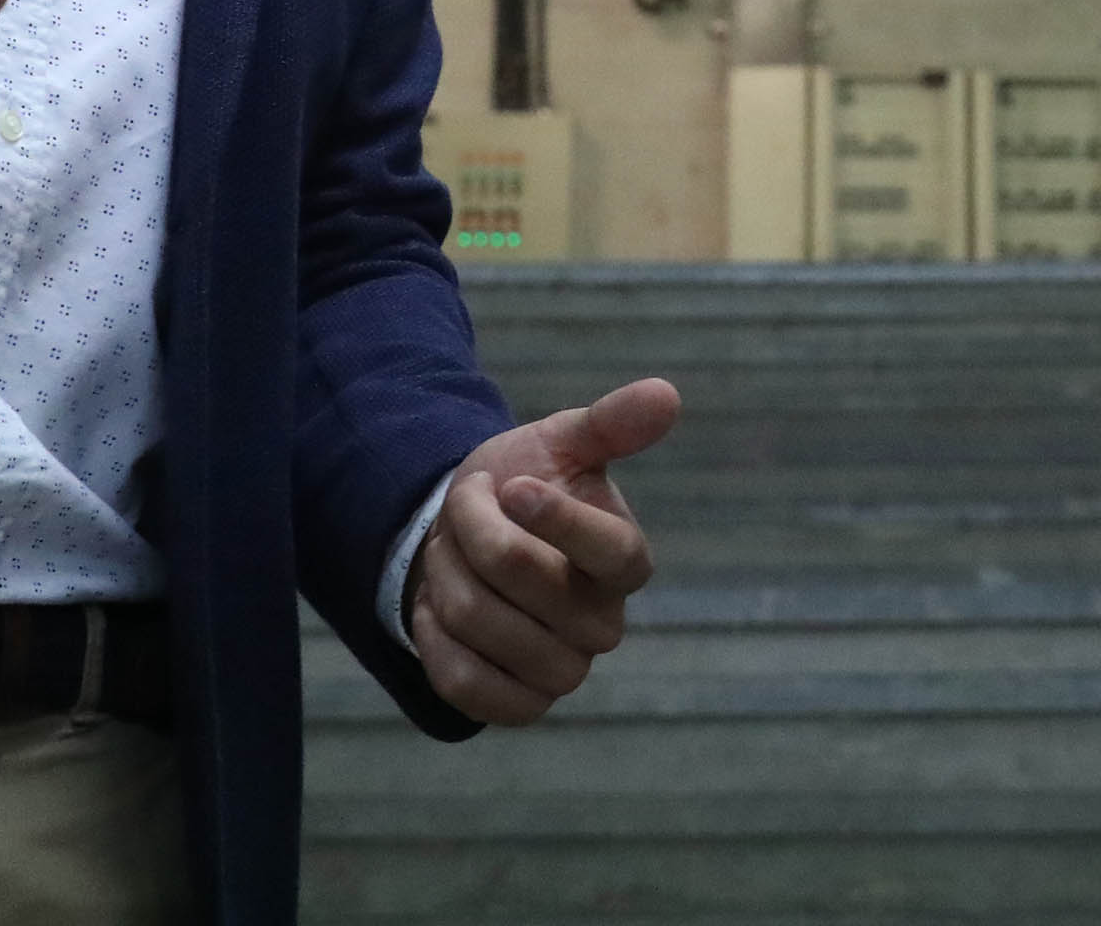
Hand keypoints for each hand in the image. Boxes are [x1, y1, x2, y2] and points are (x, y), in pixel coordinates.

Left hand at [407, 378, 681, 726]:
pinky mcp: (520, 707)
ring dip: (444, 575)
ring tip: (449, 551)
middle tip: (464, 505)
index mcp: (626, 561)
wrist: (468, 541)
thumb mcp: (563, 442)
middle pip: (520, 577)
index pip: (612, 552)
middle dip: (471, 529)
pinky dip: (434, 637)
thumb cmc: (522, 484)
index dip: (559, 520)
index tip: (513, 485)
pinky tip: (437, 608)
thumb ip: (612, 422)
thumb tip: (667, 394)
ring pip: (479, 624)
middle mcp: (604, 625)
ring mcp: (564, 673)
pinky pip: (463, 682)